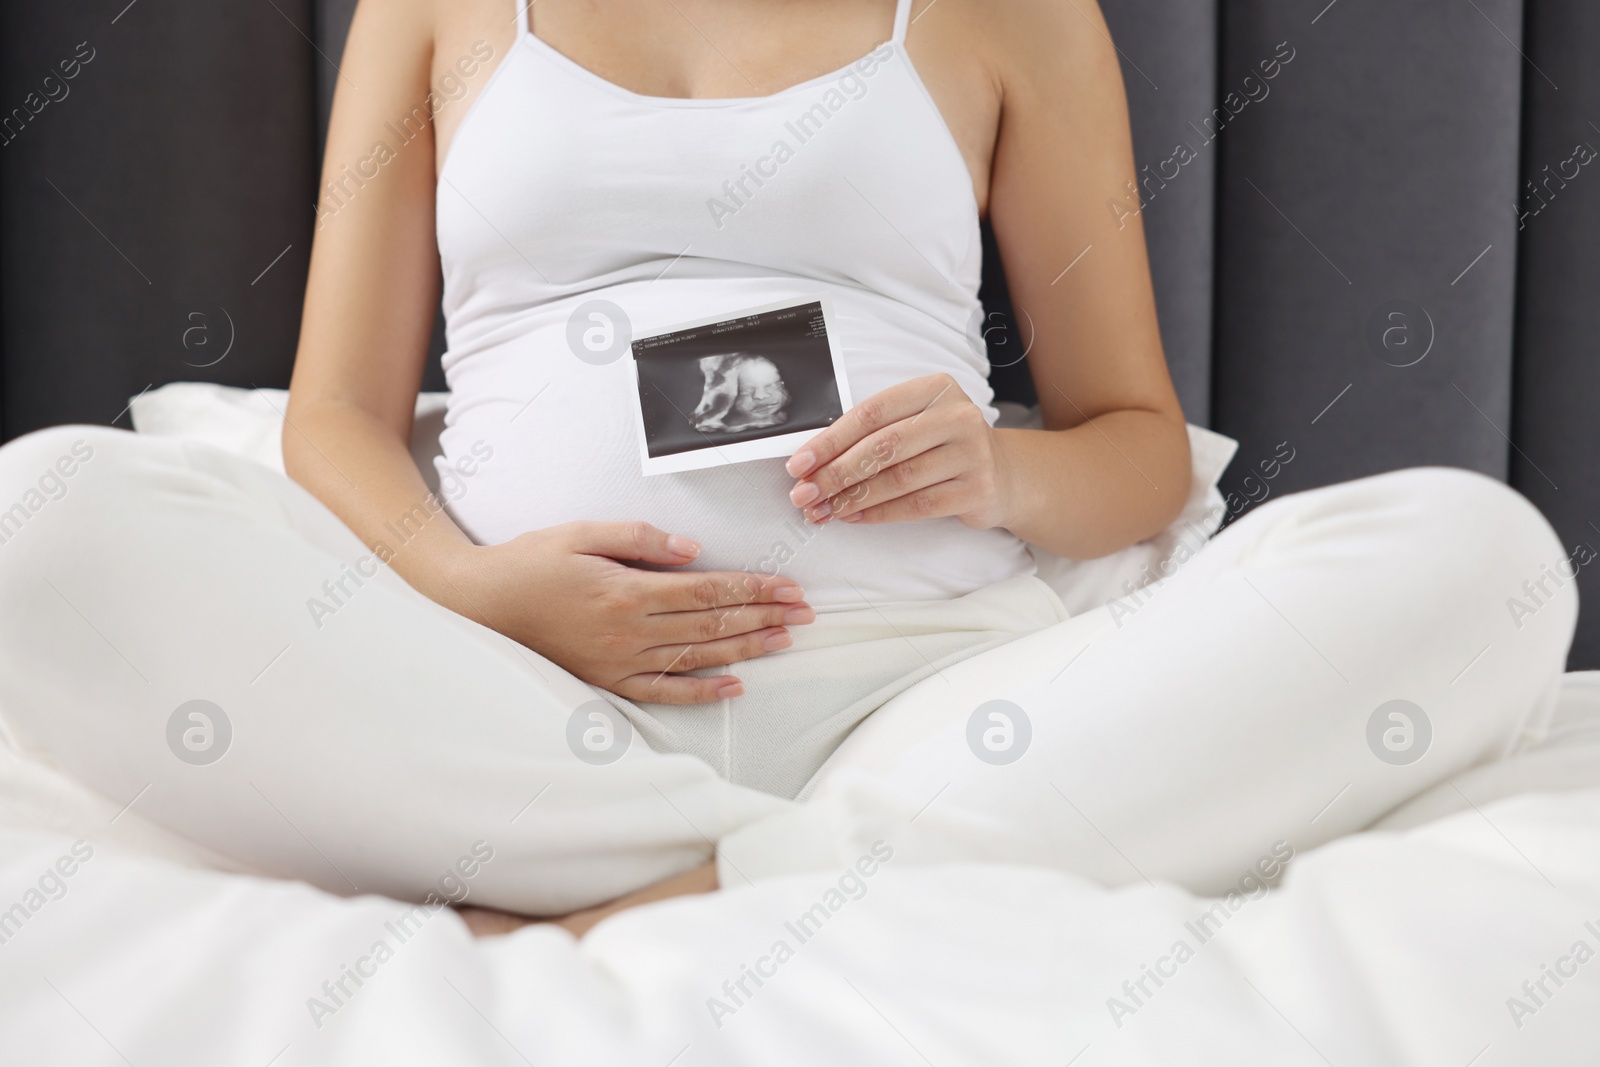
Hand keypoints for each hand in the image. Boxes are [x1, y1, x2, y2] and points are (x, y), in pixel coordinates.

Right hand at [449, 522, 812, 703]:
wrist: (480, 604)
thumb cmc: (530, 561)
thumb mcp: (581, 533)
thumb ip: (640, 539)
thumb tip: (693, 550)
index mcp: (627, 591)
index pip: (708, 592)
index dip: (754, 590)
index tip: (789, 588)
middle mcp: (630, 631)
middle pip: (713, 626)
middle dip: (764, 617)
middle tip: (806, 613)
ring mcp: (620, 661)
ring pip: (698, 658)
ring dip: (746, 650)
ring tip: (784, 641)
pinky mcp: (607, 681)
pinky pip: (663, 691)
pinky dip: (702, 692)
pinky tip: (735, 686)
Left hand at [785, 374, 1014, 528]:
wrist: (1002, 474)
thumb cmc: (942, 446)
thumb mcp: (915, 423)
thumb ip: (873, 433)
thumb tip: (814, 463)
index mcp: (934, 389)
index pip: (871, 413)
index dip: (830, 440)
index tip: (799, 464)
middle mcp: (957, 415)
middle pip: (883, 447)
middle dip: (836, 474)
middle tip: (805, 494)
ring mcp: (972, 452)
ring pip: (898, 479)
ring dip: (853, 498)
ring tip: (823, 510)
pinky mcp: (977, 489)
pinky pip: (917, 505)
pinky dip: (879, 513)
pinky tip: (854, 517)